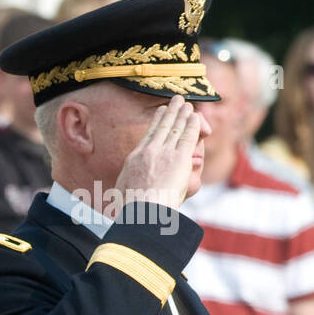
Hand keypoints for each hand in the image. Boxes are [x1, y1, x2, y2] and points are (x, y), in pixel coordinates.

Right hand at [111, 95, 202, 214]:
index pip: (148, 136)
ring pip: (175, 128)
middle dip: (169, 112)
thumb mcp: (122, 194)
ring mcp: (164, 154)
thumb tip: (118, 194)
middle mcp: (148, 152)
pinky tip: (195, 115)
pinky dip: (192, 124)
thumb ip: (127, 187)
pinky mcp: (179, 159)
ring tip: (187, 103)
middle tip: (175, 100)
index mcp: (134, 160)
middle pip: (162, 127)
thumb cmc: (130, 210)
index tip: (160, 112)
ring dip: (182, 113)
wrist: (140, 213)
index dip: (156, 122)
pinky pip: (188, 135)